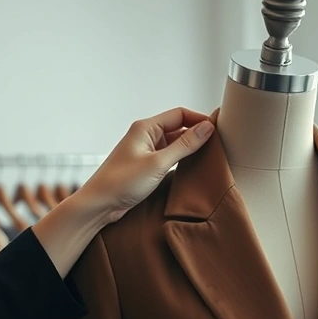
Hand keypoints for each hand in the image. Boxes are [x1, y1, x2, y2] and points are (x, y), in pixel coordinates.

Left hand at [82, 107, 213, 223]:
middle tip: (217, 143)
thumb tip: (207, 129)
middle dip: (197, 133)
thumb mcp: (158, 163)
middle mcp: (146, 135)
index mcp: (146, 127)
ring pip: (174, 142)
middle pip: (178, 127)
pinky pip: (169, 155)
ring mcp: (146, 150)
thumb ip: (184, 145)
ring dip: (190, 147)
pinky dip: (181, 158)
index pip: (180, 114)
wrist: (99, 204)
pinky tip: (192, 166)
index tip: (218, 128)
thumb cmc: (121, 182)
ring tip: (208, 155)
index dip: (200, 119)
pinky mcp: (146, 165)